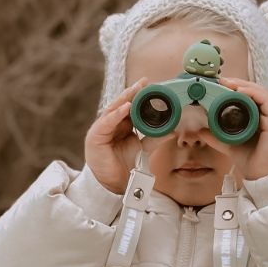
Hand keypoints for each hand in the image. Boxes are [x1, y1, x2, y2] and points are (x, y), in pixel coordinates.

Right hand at [84, 76, 149, 193]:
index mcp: (122, 124)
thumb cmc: (124, 164)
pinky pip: (107, 122)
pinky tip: (125, 107)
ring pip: (114, 109)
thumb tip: (172, 131)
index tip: (152, 86)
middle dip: (133, 92)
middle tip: (145, 82)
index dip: (140, 96)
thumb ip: (154, 139)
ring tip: (136, 90)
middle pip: (122, 104)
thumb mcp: (142, 148)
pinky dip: (116, 114)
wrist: (113, 184)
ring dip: (125, 99)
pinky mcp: (95, 136)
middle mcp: (112, 123)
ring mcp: (102, 128)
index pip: (131, 106)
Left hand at [207, 75, 267, 182]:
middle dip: (238, 83)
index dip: (236, 88)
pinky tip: (239, 91)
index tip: (219, 85)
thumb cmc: (251, 162)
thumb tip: (200, 130)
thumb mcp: (230, 145)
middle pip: (255, 91)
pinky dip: (252, 93)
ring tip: (228, 83)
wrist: (262, 178)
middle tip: (220, 80)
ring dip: (244, 85)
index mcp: (260, 118)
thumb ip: (217, 137)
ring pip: (261, 93)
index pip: (250, 96)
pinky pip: (266, 100)